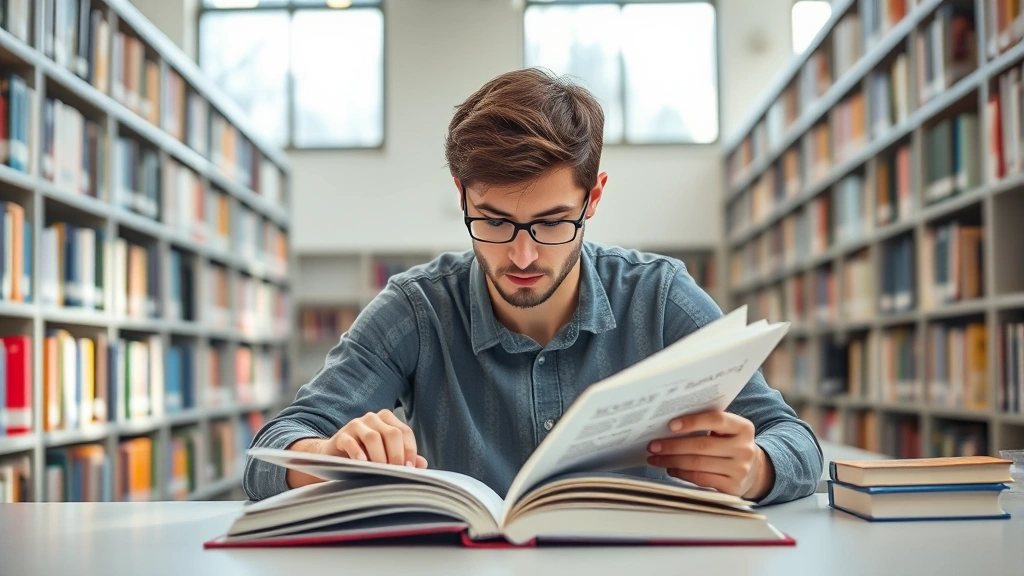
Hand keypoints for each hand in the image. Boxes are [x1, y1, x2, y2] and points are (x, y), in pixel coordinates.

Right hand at [286, 409, 426, 488]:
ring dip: (380, 456)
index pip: (405, 432)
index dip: (410, 450)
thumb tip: (422, 464)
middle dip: (397, 455)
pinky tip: (362, 464)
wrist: (335, 456)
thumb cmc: (366, 456)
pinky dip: (358, 453)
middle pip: (392, 433)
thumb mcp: (386, 455)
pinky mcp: (341, 435)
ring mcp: (356, 425)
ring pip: (373, 437)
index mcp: (387, 419)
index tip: (410, 468)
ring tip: (381, 471)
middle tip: (397, 472)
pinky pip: (351, 442)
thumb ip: (403, 457)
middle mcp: (373, 418)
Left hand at [645, 411, 773, 499]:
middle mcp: (744, 448)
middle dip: (673, 445)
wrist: (754, 470)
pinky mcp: (732, 488)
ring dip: (672, 461)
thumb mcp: (728, 431)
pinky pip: (700, 478)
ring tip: (656, 458)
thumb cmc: (731, 444)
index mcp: (743, 428)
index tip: (670, 425)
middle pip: (702, 445)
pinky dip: (681, 473)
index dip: (692, 422)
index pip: (716, 420)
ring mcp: (740, 470)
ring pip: (698, 464)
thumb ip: (708, 424)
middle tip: (653, 446)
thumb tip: (669, 426)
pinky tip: (671, 468)